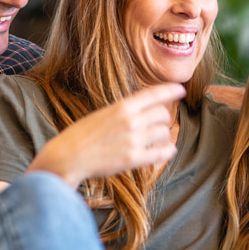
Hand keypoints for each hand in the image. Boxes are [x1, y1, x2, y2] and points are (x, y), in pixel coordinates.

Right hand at [27, 83, 185, 188]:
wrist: (68, 156)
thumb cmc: (82, 135)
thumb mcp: (103, 114)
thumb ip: (124, 111)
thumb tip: (146, 110)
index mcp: (121, 106)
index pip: (154, 94)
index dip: (170, 90)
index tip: (181, 90)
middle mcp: (130, 121)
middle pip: (163, 114)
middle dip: (162, 119)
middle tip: (156, 124)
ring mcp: (133, 140)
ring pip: (164, 132)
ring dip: (162, 136)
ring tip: (155, 139)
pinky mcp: (133, 159)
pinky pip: (162, 152)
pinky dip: (167, 151)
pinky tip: (165, 150)